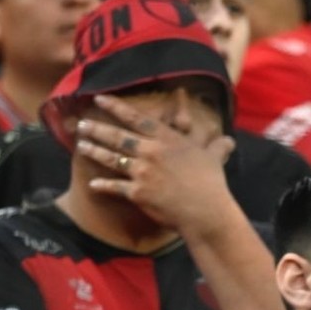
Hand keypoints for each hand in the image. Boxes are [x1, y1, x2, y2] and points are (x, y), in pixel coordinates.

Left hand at [75, 92, 238, 238]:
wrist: (204, 211)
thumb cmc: (211, 184)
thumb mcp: (213, 159)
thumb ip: (217, 147)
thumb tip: (229, 141)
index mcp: (166, 138)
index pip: (136, 118)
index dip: (116, 107)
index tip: (99, 99)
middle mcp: (150, 151)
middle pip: (117, 136)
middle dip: (97, 128)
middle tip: (82, 123)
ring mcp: (142, 172)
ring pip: (111, 158)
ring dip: (94, 150)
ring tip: (81, 144)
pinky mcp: (137, 193)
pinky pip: (115, 187)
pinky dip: (102, 186)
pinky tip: (92, 184)